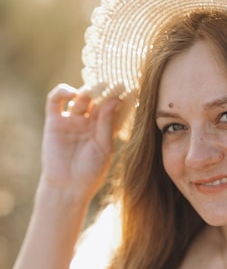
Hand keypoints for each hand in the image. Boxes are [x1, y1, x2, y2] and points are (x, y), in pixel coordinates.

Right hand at [40, 83, 122, 198]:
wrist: (68, 187)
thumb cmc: (90, 171)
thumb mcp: (104, 147)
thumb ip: (108, 123)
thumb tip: (115, 99)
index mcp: (104, 128)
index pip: (113, 108)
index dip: (120, 97)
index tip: (131, 87)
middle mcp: (88, 121)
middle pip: (97, 99)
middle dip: (105, 90)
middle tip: (113, 81)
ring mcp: (71, 120)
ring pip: (79, 98)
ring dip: (87, 91)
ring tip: (95, 89)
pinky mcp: (54, 121)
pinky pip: (55, 101)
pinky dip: (62, 92)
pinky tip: (71, 93)